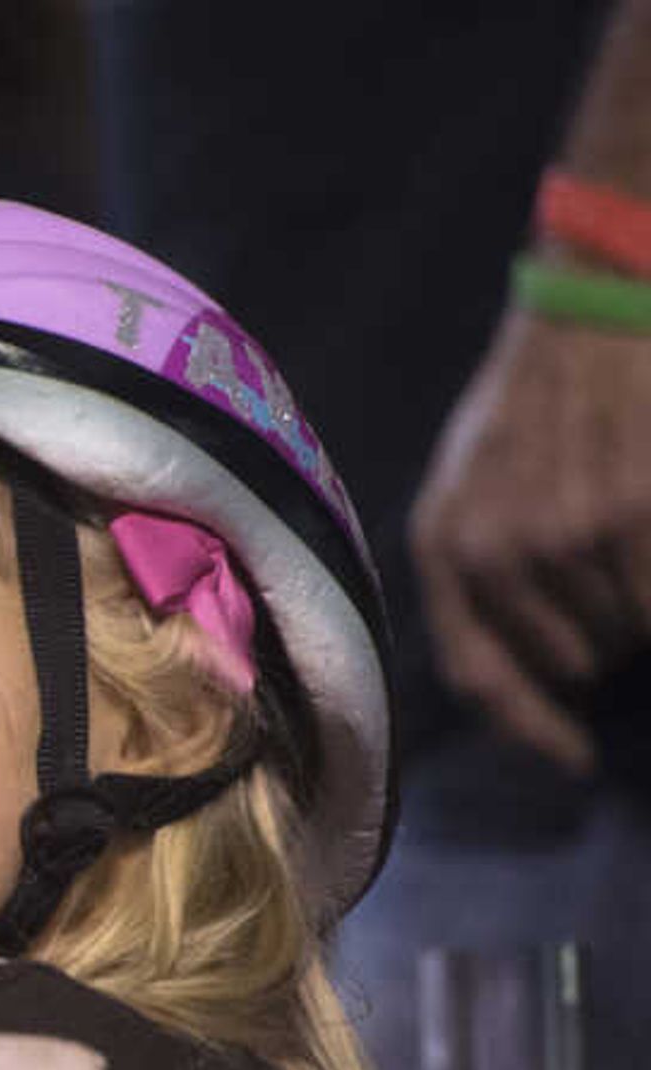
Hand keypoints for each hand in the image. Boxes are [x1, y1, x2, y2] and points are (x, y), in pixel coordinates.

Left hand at [412, 303, 650, 773]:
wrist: (588, 308)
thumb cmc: (531, 401)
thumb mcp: (468, 485)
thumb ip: (476, 574)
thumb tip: (526, 674)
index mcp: (443, 546)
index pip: (481, 675)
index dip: (531, 727)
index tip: (573, 756)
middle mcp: (496, 551)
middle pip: (565, 658)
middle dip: (590, 639)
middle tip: (603, 570)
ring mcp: (568, 533)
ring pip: (620, 627)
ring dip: (628, 604)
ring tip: (622, 526)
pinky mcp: (633, 512)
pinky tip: (643, 528)